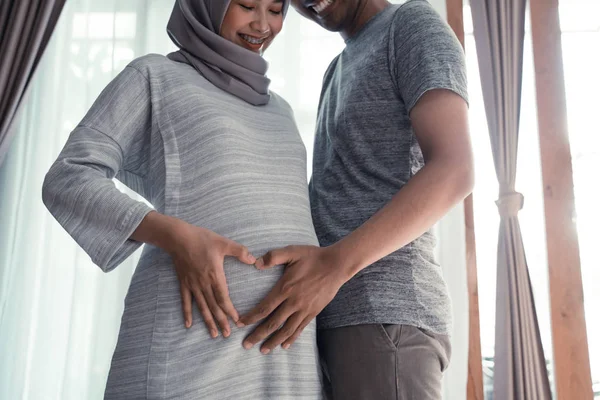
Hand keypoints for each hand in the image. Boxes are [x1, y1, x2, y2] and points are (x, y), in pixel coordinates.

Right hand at [169, 223, 255, 337]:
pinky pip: (185, 301)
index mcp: (215, 276)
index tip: (237, 321)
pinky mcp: (184, 283)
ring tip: (213, 334)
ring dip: (208, 321)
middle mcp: (203, 284)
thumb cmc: (202, 239)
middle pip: (213, 307)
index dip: (230, 311)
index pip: (223, 298)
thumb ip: (240, 252)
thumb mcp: (224, 243)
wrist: (178, 238)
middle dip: (221, 321)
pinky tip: (189, 325)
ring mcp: (193, 285)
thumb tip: (254, 260)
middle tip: (227, 334)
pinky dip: (187, 313)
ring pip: (201, 307)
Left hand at [238, 245, 347, 353]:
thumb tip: (256, 263)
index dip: (251, 317)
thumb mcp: (292, 251)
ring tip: (263, 350)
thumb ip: (273, 256)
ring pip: (286, 330)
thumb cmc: (313, 257)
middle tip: (246, 345)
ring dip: (273, 341)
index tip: (240, 324)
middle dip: (258, 335)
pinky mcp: (313, 312)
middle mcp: (294, 302)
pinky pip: (300, 328)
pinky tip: (284, 345)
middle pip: (273, 323)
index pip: (265, 307)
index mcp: (285, 288)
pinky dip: (291, 338)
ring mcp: (304, 309)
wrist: (336, 265)